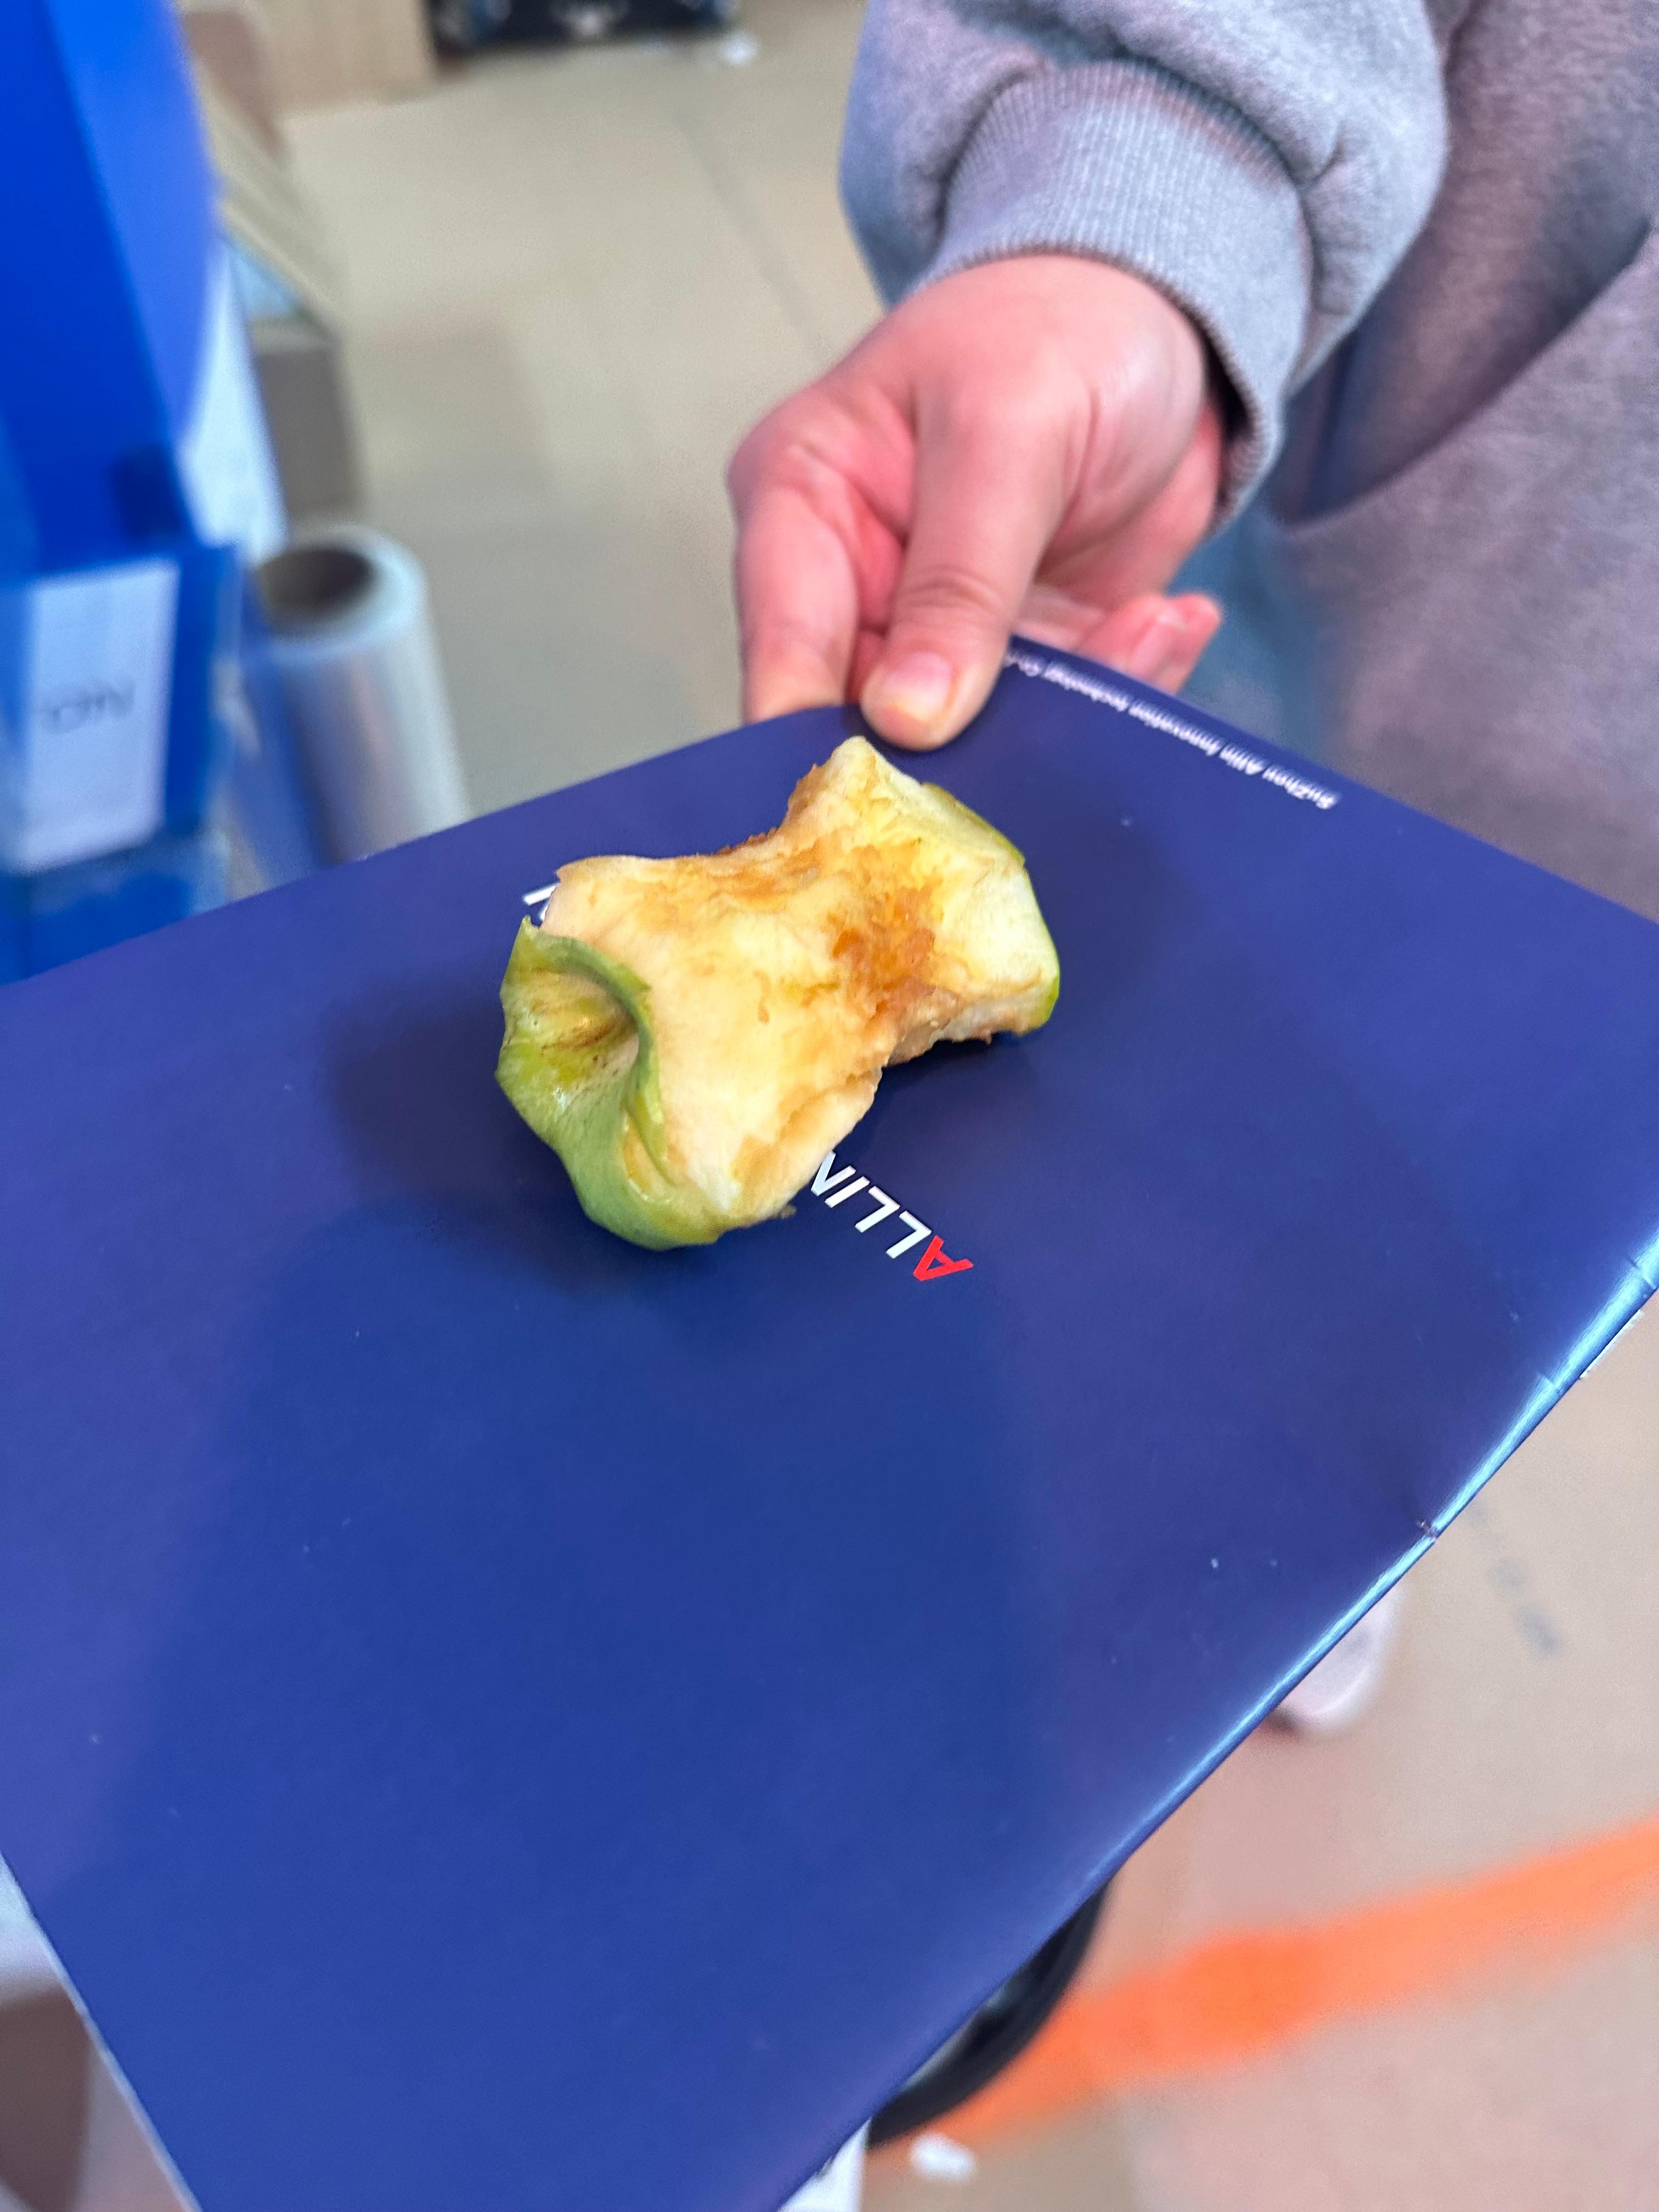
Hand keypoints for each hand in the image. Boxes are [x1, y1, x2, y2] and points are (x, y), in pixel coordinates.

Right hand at [729, 255, 1224, 747]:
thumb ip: (958, 579)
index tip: (892, 809)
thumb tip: (906, 720)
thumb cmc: (1055, 328)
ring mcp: (934, 634)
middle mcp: (850, 587)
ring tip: (1148, 629)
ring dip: (1071, 713)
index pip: (783, 658)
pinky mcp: (1020, 659)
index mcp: (801, 509)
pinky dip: (1122, 687)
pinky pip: (1059, 719)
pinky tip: (1170, 619)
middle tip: (1054, 747)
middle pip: (868, 727)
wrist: (1159, 317)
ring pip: (976, 741)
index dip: (820, 748)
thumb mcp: (1007, 432)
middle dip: (968, 751)